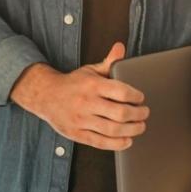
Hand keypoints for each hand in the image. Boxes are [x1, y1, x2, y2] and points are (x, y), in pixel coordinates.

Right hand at [9, 43, 147, 149]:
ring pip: (112, 130)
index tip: (141, 98)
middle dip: (138, 115)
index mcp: (92, 85)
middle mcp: (86, 102)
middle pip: (120, 113)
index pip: (120, 91)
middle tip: (145, 113)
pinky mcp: (77, 134)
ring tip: (140, 126)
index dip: (136, 96)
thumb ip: (109, 62)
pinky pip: (100, 142)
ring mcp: (81, 120)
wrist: (45, 96)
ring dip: (131, 130)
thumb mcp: (90, 70)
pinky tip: (127, 140)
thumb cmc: (73, 83)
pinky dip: (117, 144)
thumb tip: (121, 47)